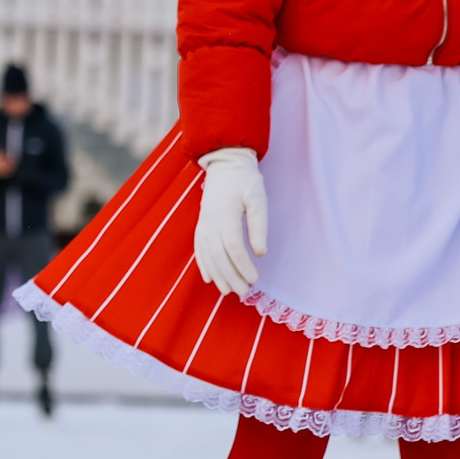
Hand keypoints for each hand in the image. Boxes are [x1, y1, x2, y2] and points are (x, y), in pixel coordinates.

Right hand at [193, 147, 266, 298]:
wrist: (225, 164)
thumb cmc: (245, 181)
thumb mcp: (258, 200)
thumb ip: (258, 226)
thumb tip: (260, 253)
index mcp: (225, 215)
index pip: (233, 248)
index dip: (243, 266)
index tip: (255, 280)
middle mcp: (210, 223)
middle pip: (219, 257)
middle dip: (231, 277)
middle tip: (243, 293)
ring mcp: (203, 224)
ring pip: (208, 256)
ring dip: (218, 275)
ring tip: (227, 291)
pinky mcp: (201, 224)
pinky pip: (199, 249)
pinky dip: (203, 265)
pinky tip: (209, 278)